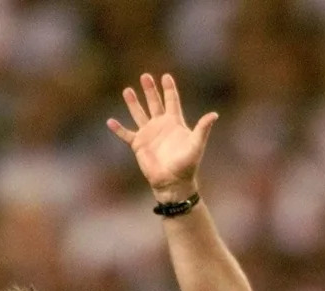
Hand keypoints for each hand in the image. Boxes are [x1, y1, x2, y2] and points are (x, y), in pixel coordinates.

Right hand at [107, 72, 216, 202]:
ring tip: (127, 90)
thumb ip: (203, 128)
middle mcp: (161, 126)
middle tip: (145, 76)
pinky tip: (110, 121)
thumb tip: (214, 114)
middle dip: (150, 90)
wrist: (173, 182)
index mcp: (175, 123)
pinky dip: (118, 129)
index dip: (169, 89)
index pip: (172, 101)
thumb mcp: (197, 144)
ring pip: (139, 114)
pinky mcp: (138, 145)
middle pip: (154, 103)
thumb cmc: (187, 165)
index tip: (166, 76)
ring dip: (133, 103)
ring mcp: (148, 134)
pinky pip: (126, 135)